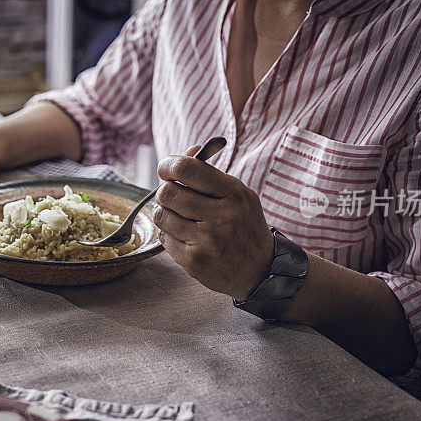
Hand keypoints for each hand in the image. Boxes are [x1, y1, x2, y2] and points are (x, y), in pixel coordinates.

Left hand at [155, 152, 272, 300]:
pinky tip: (186, 236)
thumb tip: (188, 151)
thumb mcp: (238, 193)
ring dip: (166, 213)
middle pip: (168, 192)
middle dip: (165, 190)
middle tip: (173, 195)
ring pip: (161, 215)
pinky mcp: (193, 261)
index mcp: (233, 194)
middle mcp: (220, 217)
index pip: (187, 169)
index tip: (166, 168)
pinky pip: (164, 238)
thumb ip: (211, 172)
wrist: (259, 270)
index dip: (169, 165)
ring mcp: (205, 241)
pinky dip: (170, 234)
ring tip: (180, 216)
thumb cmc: (244, 226)